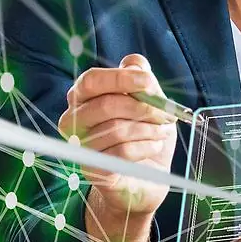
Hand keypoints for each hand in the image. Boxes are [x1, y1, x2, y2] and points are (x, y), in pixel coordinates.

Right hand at [59, 54, 178, 221]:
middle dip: (144, 108)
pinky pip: (122, 152)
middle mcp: (74, 120)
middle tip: (166, 114)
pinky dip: (147, 147)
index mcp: (84, 97)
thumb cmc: (144, 135)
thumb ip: (141, 80)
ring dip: (149, 129)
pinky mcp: (92, 170)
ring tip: (161, 131)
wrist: (145, 178)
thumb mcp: (150, 103)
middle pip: (106, 105)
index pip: (92, 80)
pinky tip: (154, 146)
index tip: (148, 83)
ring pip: (117, 129)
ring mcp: (81, 146)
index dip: (121, 78)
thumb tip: (135, 63)